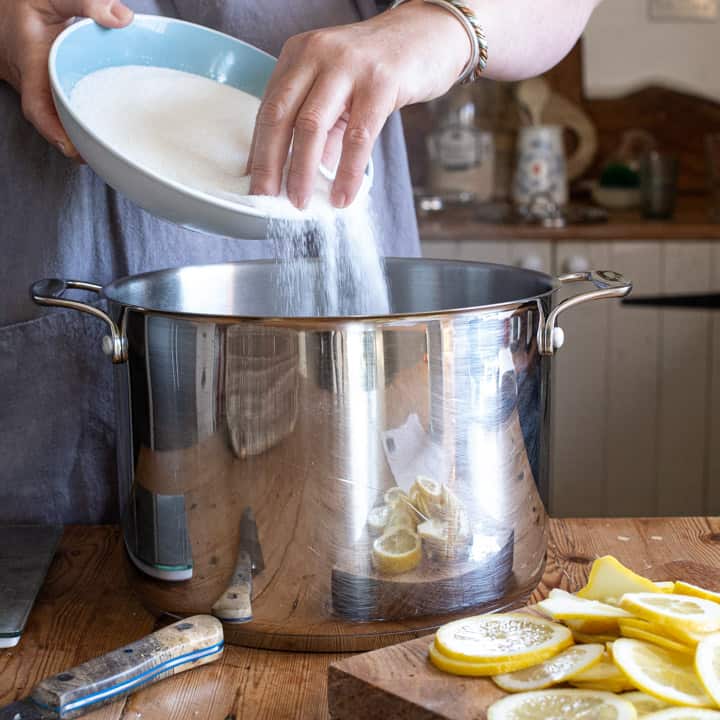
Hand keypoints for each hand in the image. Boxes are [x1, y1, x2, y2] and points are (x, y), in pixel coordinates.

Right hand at [0, 0, 132, 157]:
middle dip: (76, 144)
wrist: (9, 9)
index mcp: (31, 64)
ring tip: (110, 151)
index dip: (53, 130)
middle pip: (53, 124)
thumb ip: (85, 3)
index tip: (71, 148)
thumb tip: (122, 18)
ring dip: (82, 136)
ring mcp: (42, 89)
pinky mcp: (51, 90)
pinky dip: (84, 120)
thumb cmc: (27, 2)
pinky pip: (65, 110)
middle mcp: (34, 83)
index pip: (37, 106)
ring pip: (60, 120)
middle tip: (104, 157)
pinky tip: (108, 129)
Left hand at [247, 1, 468, 208]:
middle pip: (280, 115)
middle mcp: (317, 54)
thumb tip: (306, 175)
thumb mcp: (341, 90)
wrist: (430, 34)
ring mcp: (348, 66)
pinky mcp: (380, 83)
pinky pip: (357, 136)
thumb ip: (323, 129)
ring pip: (311, 126)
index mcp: (300, 54)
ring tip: (300, 202)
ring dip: (302, 171)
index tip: (254, 183)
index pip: (269, 106)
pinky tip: (344, 195)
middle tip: (265, 197)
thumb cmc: (381, 65)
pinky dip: (347, 172)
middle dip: (269, 162)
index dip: (258, 149)